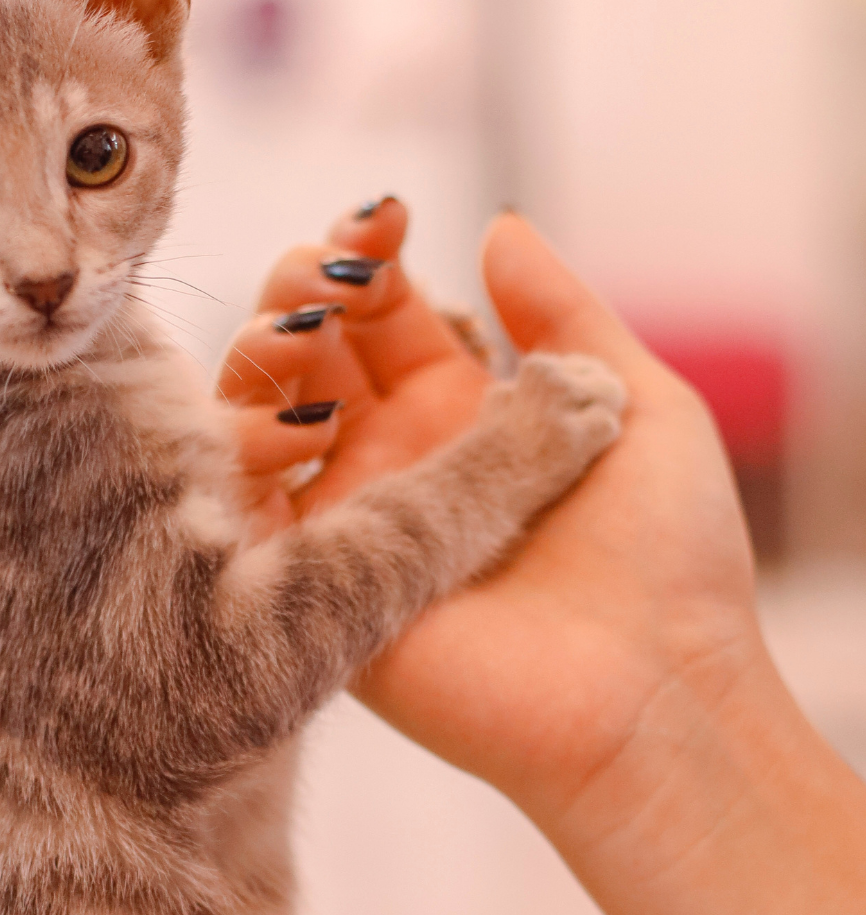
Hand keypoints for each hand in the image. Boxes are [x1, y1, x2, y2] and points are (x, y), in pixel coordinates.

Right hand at [220, 204, 762, 829]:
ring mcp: (349, 517)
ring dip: (266, 353)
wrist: (654, 695)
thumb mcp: (635, 402)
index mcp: (464, 414)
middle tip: (330, 273)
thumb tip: (500, 225)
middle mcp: (393, 458)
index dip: (368, 258)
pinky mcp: (317, 580)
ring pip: (259, 412)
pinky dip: (249, 448)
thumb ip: (563, 312)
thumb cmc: (668, 557)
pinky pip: (246, 505)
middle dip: (302, 288)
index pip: (381, 314)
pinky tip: (305, 421)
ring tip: (310, 334)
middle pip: (309, 350)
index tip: (384, 219)